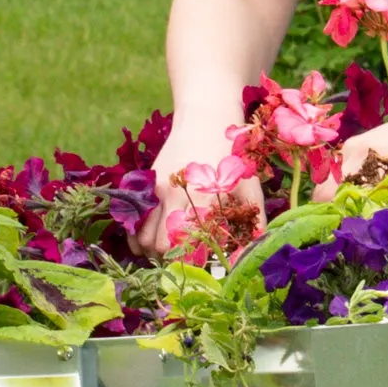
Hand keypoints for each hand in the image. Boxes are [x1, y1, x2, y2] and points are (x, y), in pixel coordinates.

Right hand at [135, 113, 255, 256]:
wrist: (206, 117)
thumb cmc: (233, 155)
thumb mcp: (249, 186)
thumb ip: (254, 222)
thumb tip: (252, 257)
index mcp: (204, 200)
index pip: (191, 249)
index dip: (195, 265)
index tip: (204, 268)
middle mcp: (176, 197)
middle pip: (161, 247)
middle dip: (170, 261)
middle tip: (185, 263)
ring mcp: (157, 189)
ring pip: (142, 237)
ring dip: (152, 252)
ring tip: (168, 255)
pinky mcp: (146, 184)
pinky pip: (133, 220)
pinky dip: (136, 237)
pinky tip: (149, 242)